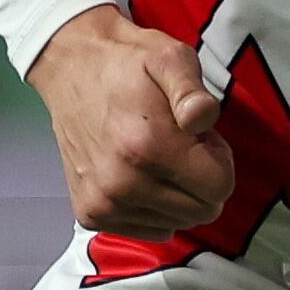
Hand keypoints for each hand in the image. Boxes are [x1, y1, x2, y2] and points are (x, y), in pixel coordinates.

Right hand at [27, 5, 238, 236]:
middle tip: (179, 144)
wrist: (70, 67)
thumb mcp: (170, 58)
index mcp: (147, 146)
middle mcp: (123, 183)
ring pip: (178, 222)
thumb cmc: (127, 63)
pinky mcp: (91, 214)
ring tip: (155, 154)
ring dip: (177, 193)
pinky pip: (151, 230)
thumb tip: (202, 119)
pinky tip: (139, 173)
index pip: (220, 187)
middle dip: (201, 178)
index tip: (198, 137)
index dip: (219, 158)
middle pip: (202, 211)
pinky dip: (155, 207)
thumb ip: (192, 91)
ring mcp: (104, 203)